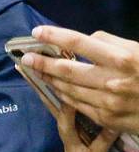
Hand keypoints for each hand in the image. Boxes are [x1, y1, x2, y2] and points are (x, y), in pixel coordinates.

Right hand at [20, 67, 138, 151]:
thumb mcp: (97, 138)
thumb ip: (92, 116)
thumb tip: (88, 82)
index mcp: (71, 139)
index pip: (58, 112)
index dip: (51, 94)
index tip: (48, 74)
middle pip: (66, 130)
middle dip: (69, 113)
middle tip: (74, 98)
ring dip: (104, 140)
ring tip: (114, 129)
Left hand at [24, 26, 138, 133]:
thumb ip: (112, 43)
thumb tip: (86, 39)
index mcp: (123, 59)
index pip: (81, 43)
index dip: (56, 36)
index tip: (37, 32)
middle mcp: (112, 81)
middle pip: (67, 69)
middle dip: (43, 63)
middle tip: (26, 57)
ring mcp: (108, 103)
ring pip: (69, 89)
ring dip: (50, 79)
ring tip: (36, 71)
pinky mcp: (106, 119)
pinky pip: (77, 105)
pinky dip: (63, 94)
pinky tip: (55, 88)